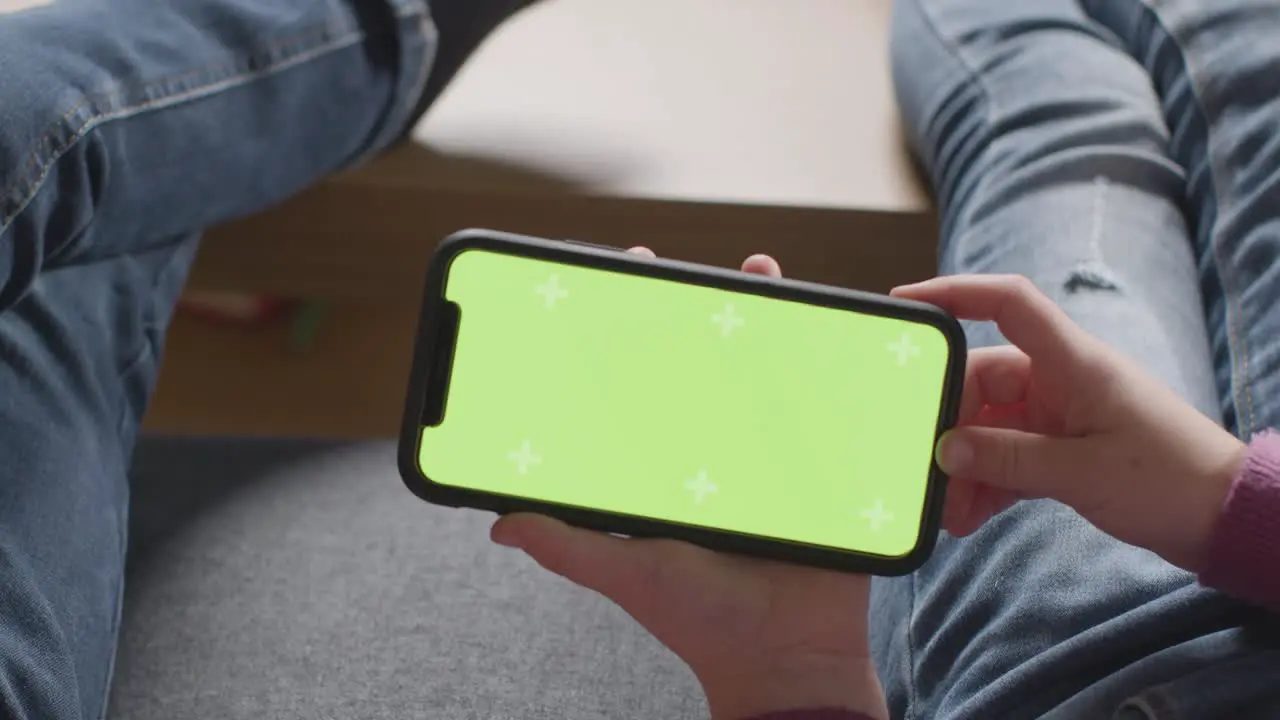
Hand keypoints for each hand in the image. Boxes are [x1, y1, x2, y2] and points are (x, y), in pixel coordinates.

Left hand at [491, 250, 887, 719]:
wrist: (787, 659)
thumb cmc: (703, 621)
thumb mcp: (628, 575)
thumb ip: (569, 548)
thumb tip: (499, 523)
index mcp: (664, 468)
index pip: (637, 387)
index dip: (620, 340)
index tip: (602, 290)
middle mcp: (712, 450)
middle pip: (697, 363)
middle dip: (686, 308)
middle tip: (666, 266)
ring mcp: (765, 452)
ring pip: (758, 369)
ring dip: (757, 316)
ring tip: (753, 272)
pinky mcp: (814, 462)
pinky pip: (817, 401)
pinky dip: (819, 360)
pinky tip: (815, 322)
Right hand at [892, 274, 1246, 571]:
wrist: (1223, 518)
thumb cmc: (1170, 481)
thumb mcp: (1082, 473)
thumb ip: (1009, 460)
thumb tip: (945, 451)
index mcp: (1074, 363)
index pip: (1009, 304)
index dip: (955, 292)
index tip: (905, 305)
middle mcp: (1062, 380)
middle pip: (982, 381)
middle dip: (949, 425)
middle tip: (926, 467)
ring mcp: (1062, 414)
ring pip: (990, 426)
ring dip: (966, 464)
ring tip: (949, 509)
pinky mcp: (1064, 448)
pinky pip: (1008, 455)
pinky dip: (987, 481)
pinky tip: (969, 516)